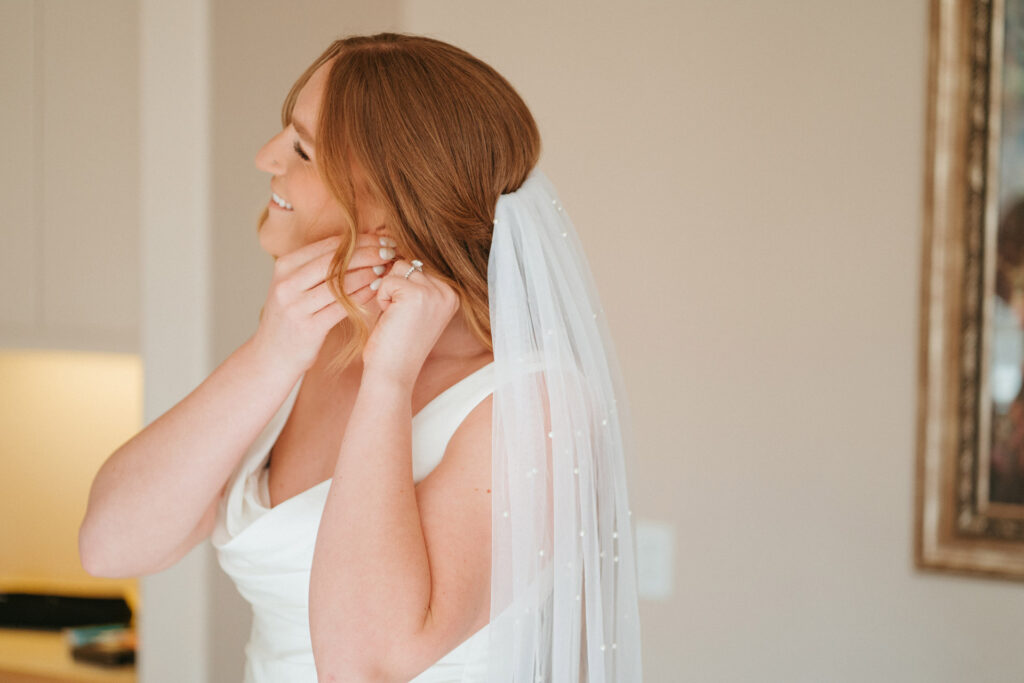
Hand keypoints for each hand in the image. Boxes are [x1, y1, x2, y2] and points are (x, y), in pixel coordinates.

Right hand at [250, 234, 395, 373]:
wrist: (272, 356)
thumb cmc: (292, 317)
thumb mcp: (294, 286)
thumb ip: (316, 266)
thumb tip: (357, 244)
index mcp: (284, 266)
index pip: (327, 245)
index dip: (359, 240)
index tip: (381, 238)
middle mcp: (287, 283)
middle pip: (334, 261)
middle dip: (367, 253)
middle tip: (389, 250)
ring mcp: (296, 306)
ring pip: (340, 283)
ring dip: (368, 273)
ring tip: (387, 268)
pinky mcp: (308, 328)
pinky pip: (342, 307)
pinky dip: (362, 296)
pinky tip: (377, 290)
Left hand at [362, 253, 459, 385]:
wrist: (392, 373)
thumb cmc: (396, 344)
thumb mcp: (413, 308)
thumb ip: (414, 283)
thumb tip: (396, 251)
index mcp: (452, 295)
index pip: (418, 268)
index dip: (402, 288)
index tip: (406, 316)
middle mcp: (449, 292)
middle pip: (409, 264)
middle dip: (395, 288)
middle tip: (399, 318)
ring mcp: (435, 293)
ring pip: (398, 268)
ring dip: (388, 291)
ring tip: (395, 317)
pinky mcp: (417, 294)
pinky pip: (388, 280)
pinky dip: (382, 299)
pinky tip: (390, 319)